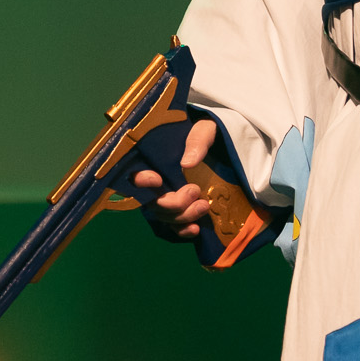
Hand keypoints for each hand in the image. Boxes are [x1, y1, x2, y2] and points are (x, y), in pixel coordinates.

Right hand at [134, 119, 219, 238]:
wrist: (224, 145)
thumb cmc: (209, 131)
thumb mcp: (206, 129)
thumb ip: (197, 140)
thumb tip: (186, 164)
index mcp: (156, 159)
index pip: (135, 174)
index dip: (141, 181)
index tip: (157, 178)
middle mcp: (158, 182)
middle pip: (153, 203)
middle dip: (173, 203)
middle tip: (195, 190)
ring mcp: (169, 197)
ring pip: (165, 217)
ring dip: (184, 216)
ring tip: (205, 205)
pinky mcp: (182, 209)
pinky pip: (175, 227)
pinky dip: (183, 231)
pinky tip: (196, 229)